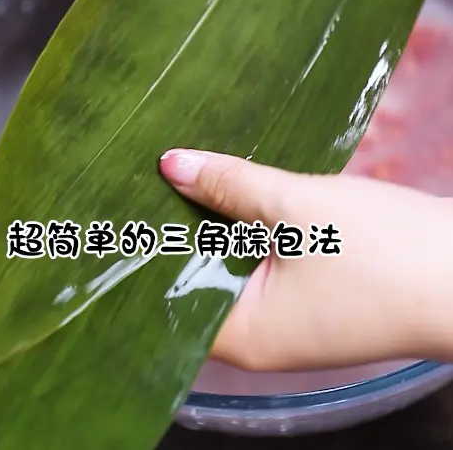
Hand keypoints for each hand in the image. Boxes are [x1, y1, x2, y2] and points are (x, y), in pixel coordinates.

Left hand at [159, 149, 452, 371]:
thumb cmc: (382, 253)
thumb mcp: (297, 208)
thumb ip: (229, 186)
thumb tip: (170, 165)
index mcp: (241, 332)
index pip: (165, 293)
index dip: (141, 247)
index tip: (117, 200)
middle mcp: (258, 334)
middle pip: (197, 275)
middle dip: (177, 225)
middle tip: (139, 172)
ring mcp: (289, 317)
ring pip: (233, 263)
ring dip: (216, 221)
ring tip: (176, 169)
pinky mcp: (314, 295)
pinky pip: (264, 259)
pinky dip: (249, 227)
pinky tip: (233, 186)